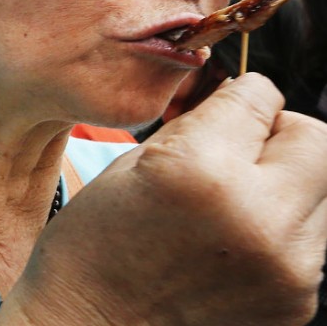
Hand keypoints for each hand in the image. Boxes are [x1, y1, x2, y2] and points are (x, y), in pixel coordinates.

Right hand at [1, 74, 326, 325]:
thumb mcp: (133, 164)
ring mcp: (288, 268)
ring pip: (320, 190)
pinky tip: (229, 241)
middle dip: (279, 134)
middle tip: (239, 149)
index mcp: (203, 171)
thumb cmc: (95, 246)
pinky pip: (310, 239)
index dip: (239, 95)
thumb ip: (199, 128)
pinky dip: (278, 228)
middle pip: (316, 140)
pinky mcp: (297, 303)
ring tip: (229, 203)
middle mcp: (259, 217)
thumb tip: (244, 100)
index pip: (261, 97)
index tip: (225, 105)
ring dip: (283, 182)